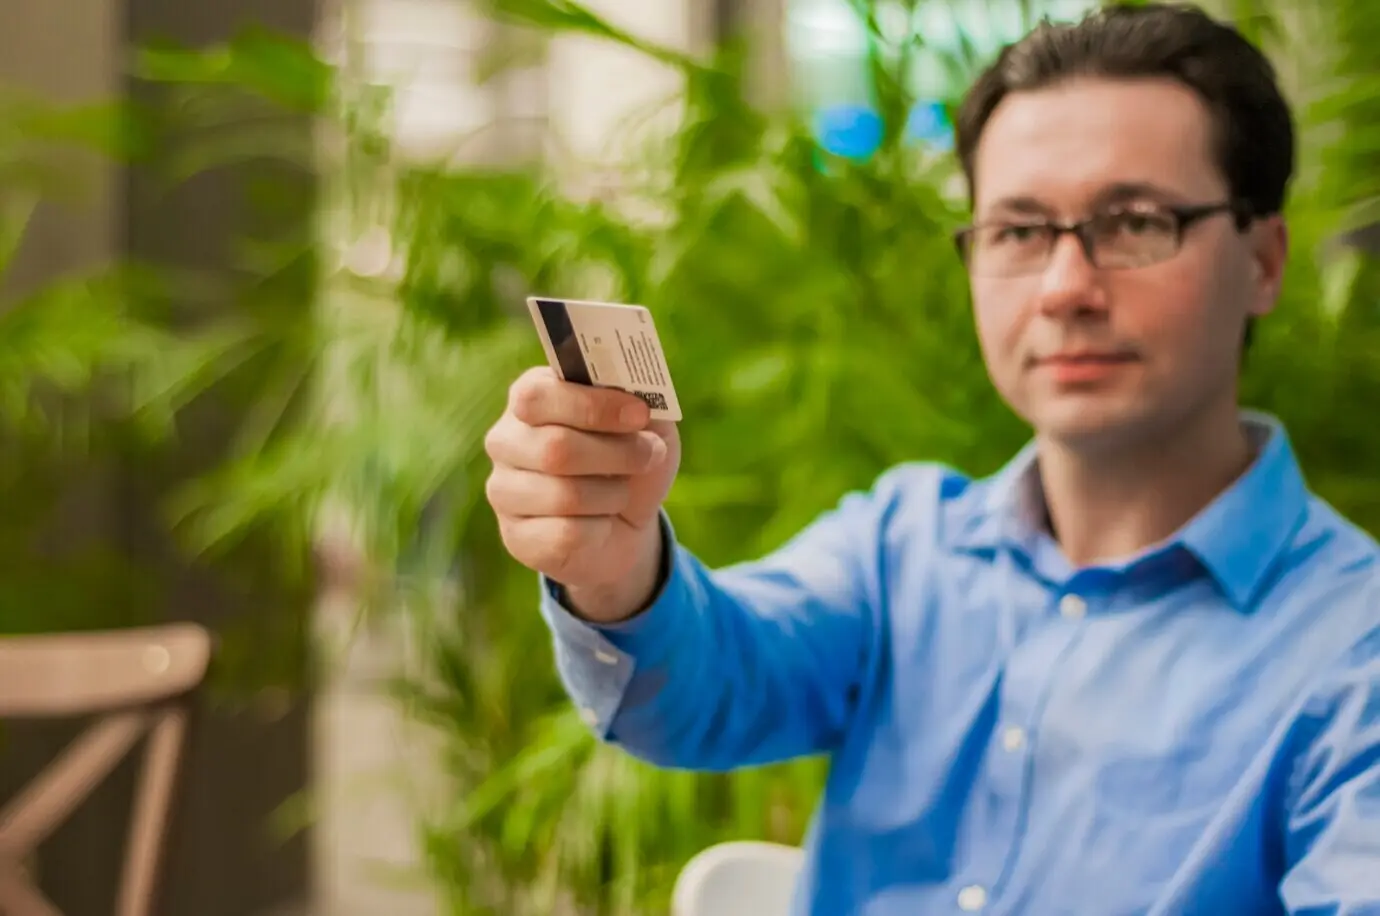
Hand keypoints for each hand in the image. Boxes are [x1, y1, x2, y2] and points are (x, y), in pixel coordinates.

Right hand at [484, 367, 680, 620]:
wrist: (626, 523)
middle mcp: (505, 441)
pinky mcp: (516, 536)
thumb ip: (641, 399)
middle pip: (555, 449)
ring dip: (613, 494)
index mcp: (530, 398)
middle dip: (618, 454)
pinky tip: (600, 523)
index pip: (538, 395)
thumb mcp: (647, 423)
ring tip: (621, 492)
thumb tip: (638, 397)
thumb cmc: (629, 459)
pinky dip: (600, 529)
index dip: (593, 405)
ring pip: (565, 496)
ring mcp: (504, 491)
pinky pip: (566, 535)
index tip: (639, 414)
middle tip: (650, 454)